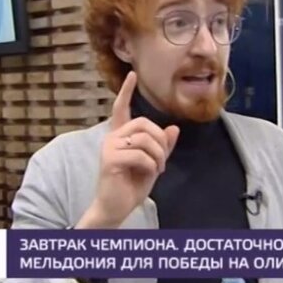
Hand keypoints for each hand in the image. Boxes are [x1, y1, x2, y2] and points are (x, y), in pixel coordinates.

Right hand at [76, 71, 179, 228]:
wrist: (116, 208)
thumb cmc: (131, 186)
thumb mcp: (153, 164)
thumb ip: (162, 147)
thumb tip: (174, 128)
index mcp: (120, 136)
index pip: (121, 108)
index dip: (126, 91)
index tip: (132, 74)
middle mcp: (112, 137)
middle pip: (145, 124)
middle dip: (161, 141)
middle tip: (162, 161)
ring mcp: (109, 147)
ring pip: (145, 139)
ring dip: (158, 156)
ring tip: (157, 169)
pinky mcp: (109, 159)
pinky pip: (140, 154)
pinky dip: (151, 165)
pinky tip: (150, 174)